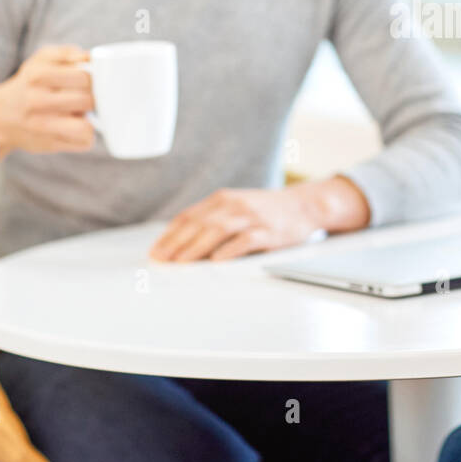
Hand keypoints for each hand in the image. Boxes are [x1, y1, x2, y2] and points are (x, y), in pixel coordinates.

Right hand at [0, 44, 94, 155]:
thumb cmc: (29, 85)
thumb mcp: (40, 61)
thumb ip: (67, 53)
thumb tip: (90, 58)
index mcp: (39, 76)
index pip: (84, 77)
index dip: (95, 78)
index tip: (93, 80)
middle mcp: (38, 101)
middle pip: (88, 100)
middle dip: (95, 98)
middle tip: (88, 96)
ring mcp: (43, 126)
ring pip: (87, 126)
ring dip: (92, 118)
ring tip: (83, 112)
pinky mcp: (51, 144)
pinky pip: (84, 142)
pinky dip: (87, 135)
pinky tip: (77, 127)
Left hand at [148, 187, 324, 261]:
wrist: (305, 205)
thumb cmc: (267, 210)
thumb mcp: (237, 206)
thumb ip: (213, 219)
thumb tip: (182, 244)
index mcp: (223, 198)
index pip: (189, 217)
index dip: (170, 235)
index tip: (156, 251)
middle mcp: (235, 204)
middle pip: (200, 224)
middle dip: (177, 243)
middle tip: (161, 260)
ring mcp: (252, 217)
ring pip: (218, 231)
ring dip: (196, 248)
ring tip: (181, 263)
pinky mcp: (268, 231)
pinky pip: (245, 241)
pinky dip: (229, 251)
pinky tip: (216, 262)